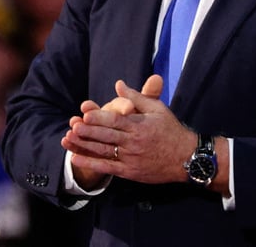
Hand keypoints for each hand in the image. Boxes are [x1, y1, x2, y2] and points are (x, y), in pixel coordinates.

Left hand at [62, 76, 194, 185]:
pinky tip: (76, 157)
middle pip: (107, 136)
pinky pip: (108, 167)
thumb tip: (118, 84)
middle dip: (88, 131)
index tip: (85, 113)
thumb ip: (136, 97)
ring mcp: (131, 158)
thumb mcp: (157, 109)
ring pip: (104, 151)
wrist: (187, 158)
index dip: (100, 117)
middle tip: (73, 125)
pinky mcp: (130, 171)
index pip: (116, 120)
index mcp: (139, 125)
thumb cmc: (171, 130)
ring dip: (85, 145)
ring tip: (68, 139)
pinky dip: (91, 163)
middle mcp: (134, 142)